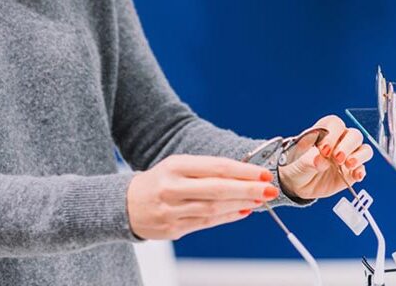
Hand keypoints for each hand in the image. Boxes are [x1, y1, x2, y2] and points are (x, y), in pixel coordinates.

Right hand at [126, 154, 276, 239]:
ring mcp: (172, 210)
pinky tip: (243, 211)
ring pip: (214, 208)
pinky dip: (228, 217)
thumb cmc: (158, 182)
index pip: (216, 167)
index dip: (242, 171)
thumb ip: (206, 170)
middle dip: (247, 189)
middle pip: (218, 189)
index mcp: (175, 166)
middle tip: (269, 189)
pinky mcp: (173, 229)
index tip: (263, 173)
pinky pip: (207, 223)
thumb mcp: (177, 167)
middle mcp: (172, 188)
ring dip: (241, 204)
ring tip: (261, 200)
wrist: (125, 204)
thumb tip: (243, 175)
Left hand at [276, 114, 373, 200]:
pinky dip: (361, 171)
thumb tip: (320, 161)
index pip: (335, 124)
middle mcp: (339, 141)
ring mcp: (348, 156)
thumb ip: (308, 160)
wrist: (297, 183)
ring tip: (348, 165)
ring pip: (364, 149)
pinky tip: (355, 176)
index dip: (332, 135)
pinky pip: (363, 168)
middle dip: (347, 146)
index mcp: (324, 131)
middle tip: (337, 158)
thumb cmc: (297, 164)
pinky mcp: (352, 171)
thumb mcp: (298, 161)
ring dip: (359, 156)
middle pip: (354, 135)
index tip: (323, 150)